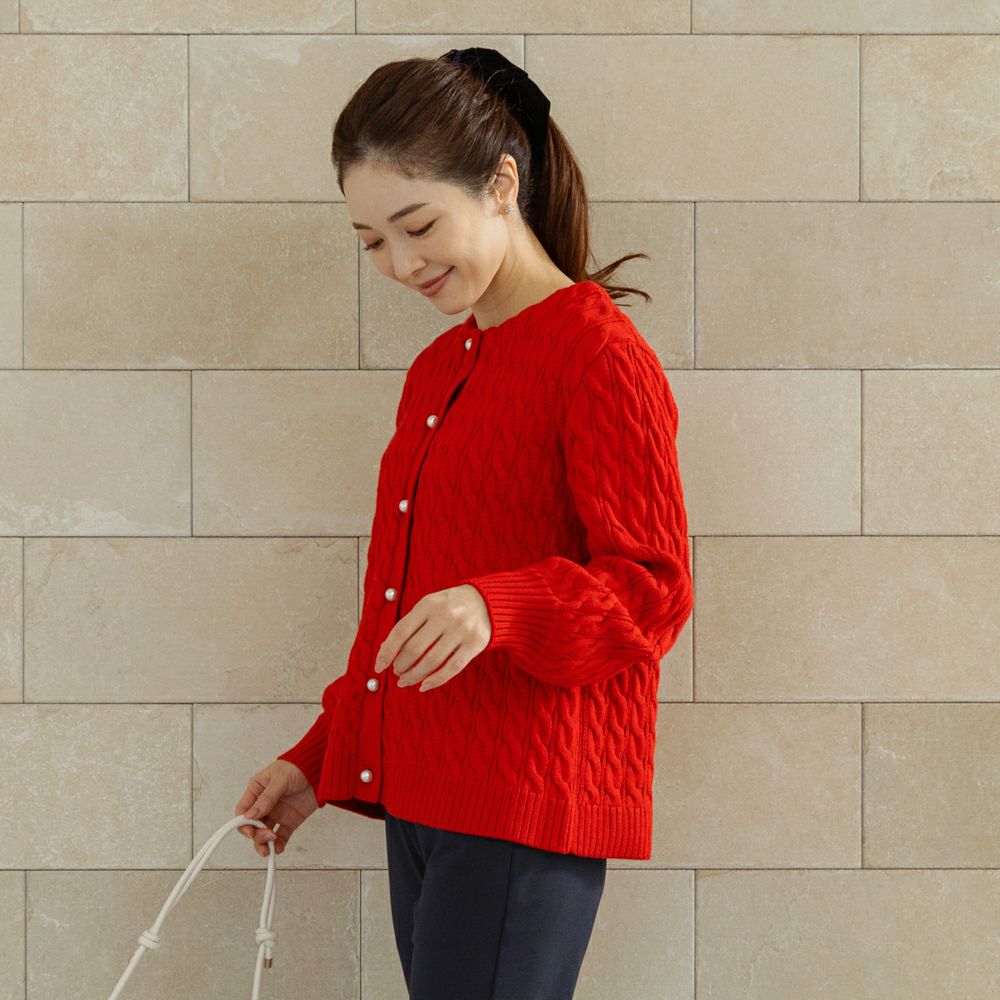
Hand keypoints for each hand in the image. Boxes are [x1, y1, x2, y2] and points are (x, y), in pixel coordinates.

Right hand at [235, 759, 318, 856]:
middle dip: (257, 835)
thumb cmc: (297, 766)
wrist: (320, 770)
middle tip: (268, 837)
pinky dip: (279, 844)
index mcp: (257, 791)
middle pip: (253, 826)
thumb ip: (266, 798)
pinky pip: (282, 836)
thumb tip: (250, 815)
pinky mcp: (290, 821)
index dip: (244, 824)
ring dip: (265, 843)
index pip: (243, 811)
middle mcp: (264, 804)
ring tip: (271, 848)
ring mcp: (277, 813)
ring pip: (265, 833)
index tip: (251, 831)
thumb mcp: (280, 779)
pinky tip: (279, 849)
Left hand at [373, 584, 490, 691]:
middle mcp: (445, 615)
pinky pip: (452, 668)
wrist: (489, 600)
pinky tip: (424, 686)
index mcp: (428, 603)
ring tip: (405, 681)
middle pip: (414, 649)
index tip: (378, 666)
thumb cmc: (451, 606)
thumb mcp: (429, 605)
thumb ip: (409, 624)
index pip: (401, 631)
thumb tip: (384, 651)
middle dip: (400, 665)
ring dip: (414, 676)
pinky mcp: (475, 644)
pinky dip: (435, 680)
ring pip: (431, 661)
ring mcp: (461, 630)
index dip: (387, 651)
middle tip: (396, 673)